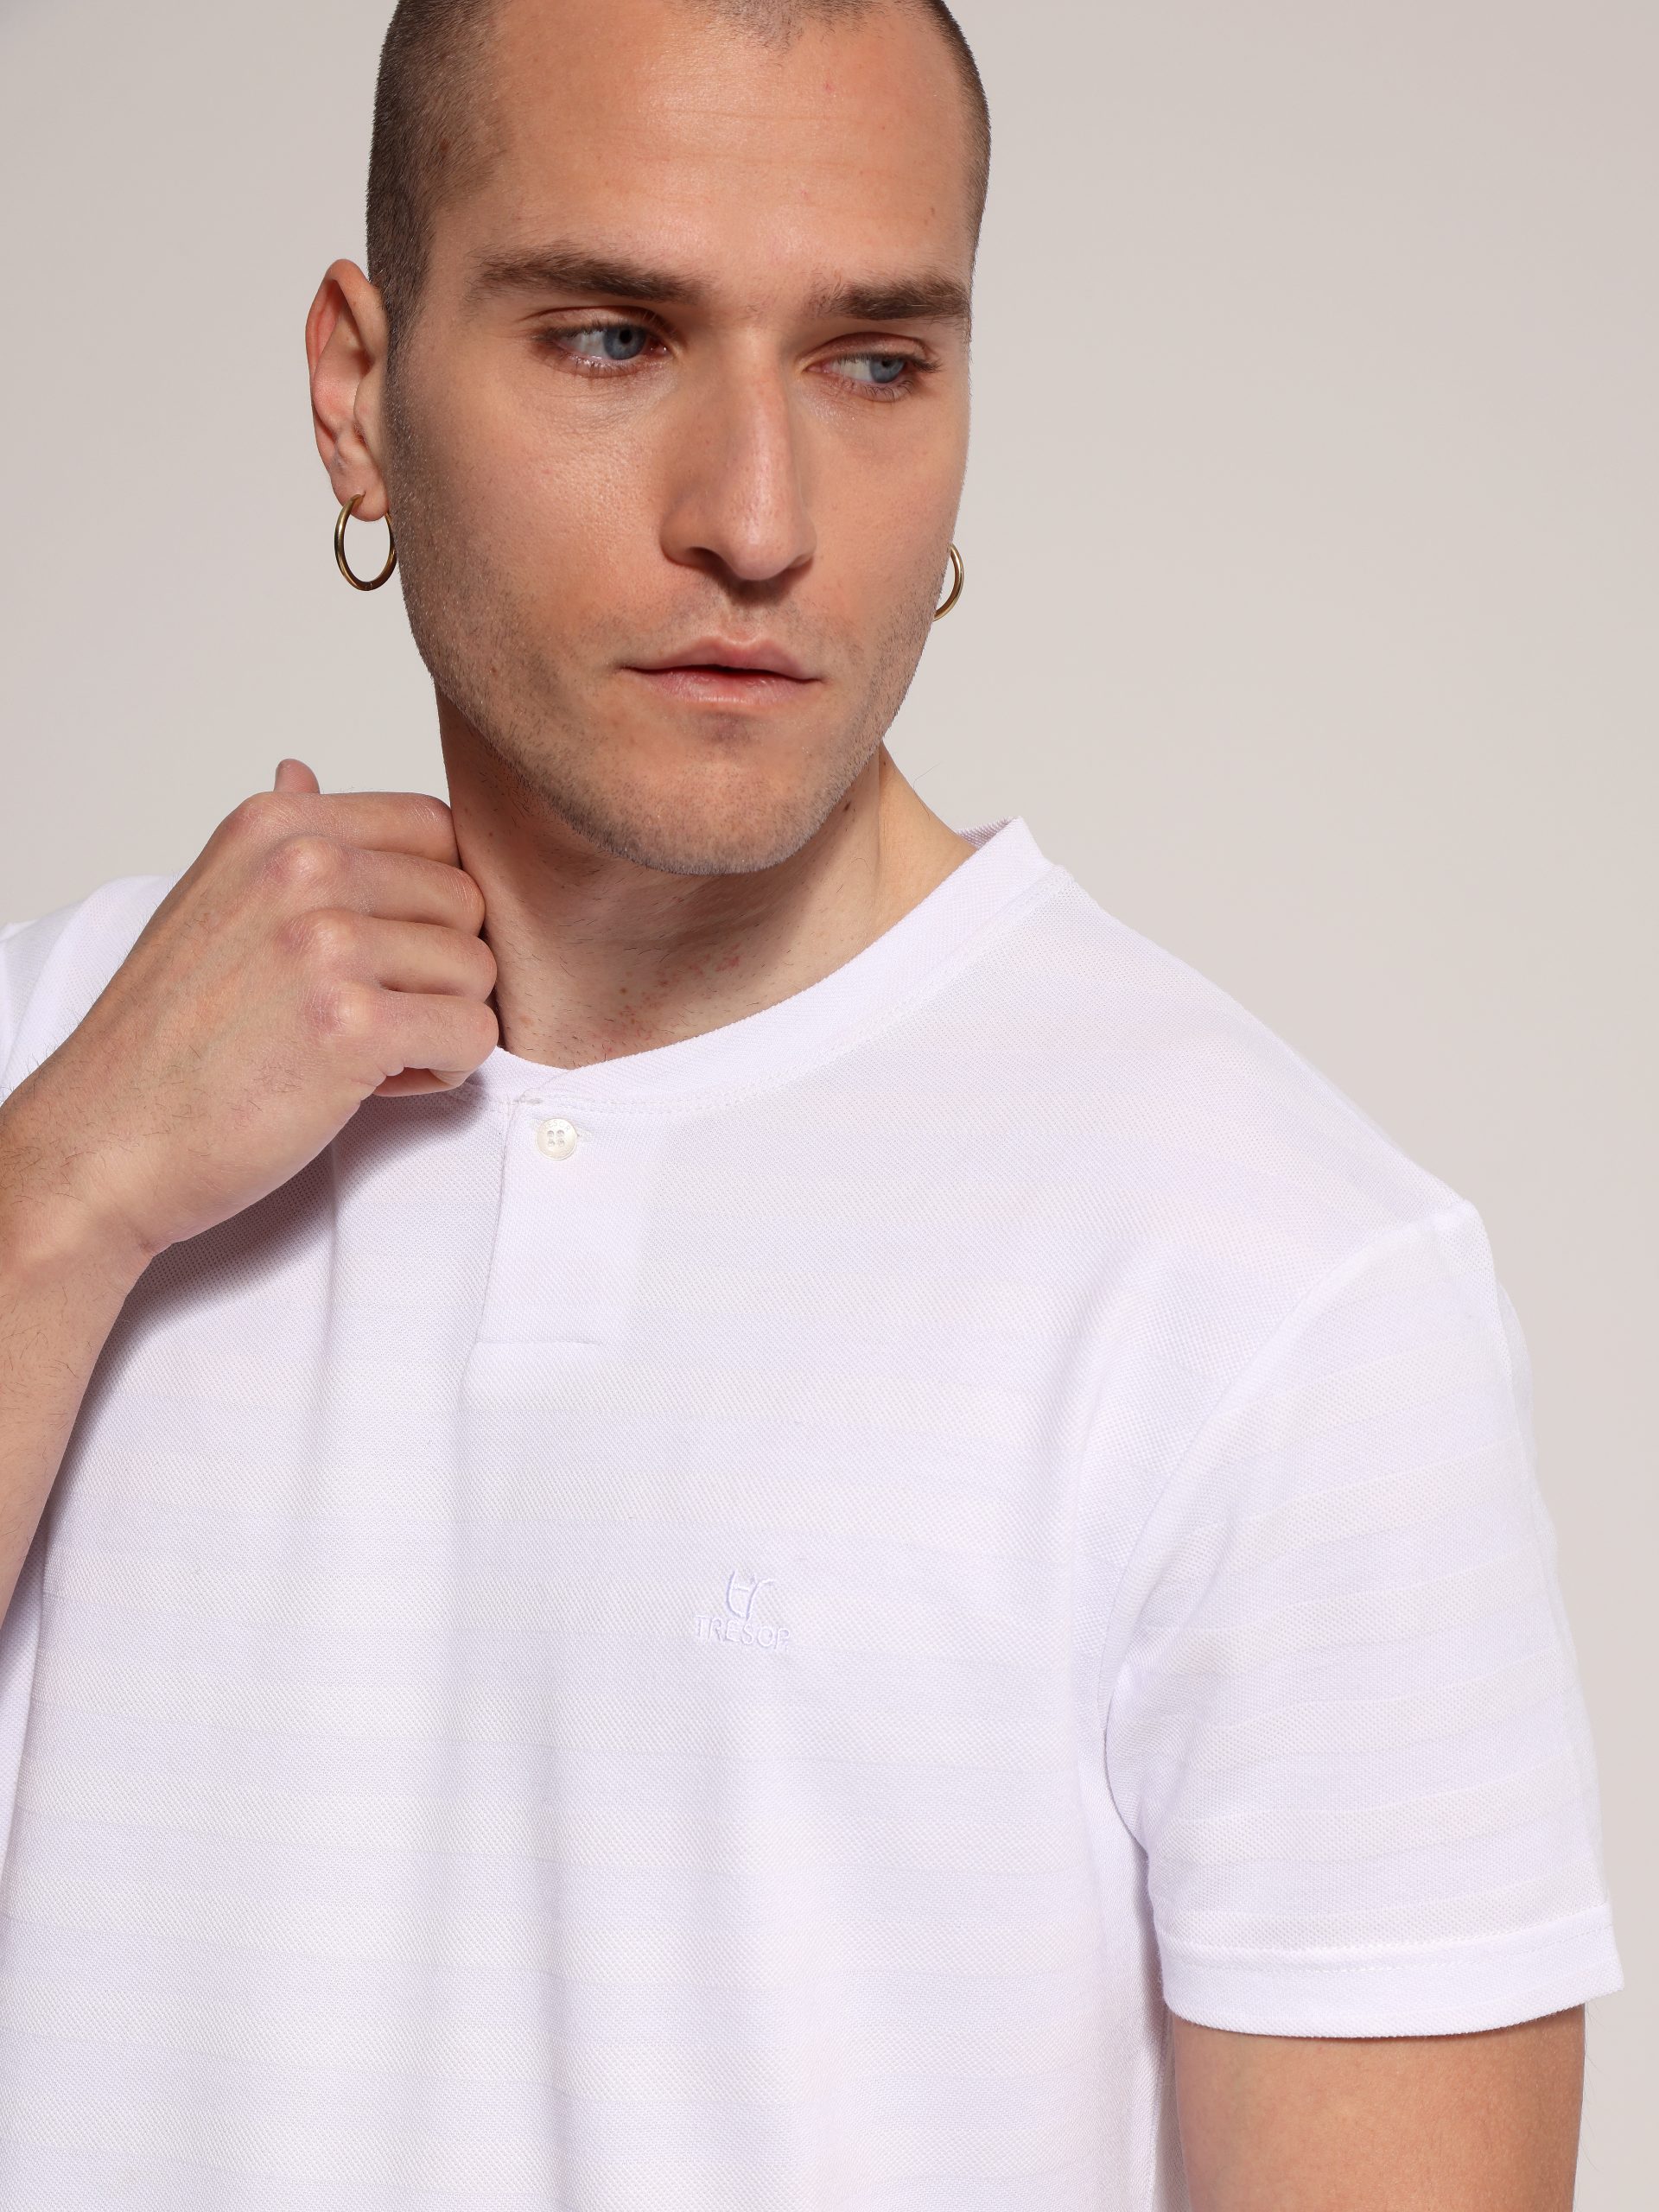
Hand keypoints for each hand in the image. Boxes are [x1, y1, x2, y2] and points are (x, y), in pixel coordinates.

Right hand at [0, 758, 498, 1268]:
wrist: (109, 1137)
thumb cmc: (170, 1035)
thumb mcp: (212, 900)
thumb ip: (281, 843)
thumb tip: (303, 770)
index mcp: (276, 826)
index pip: (438, 828)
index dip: (432, 903)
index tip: (382, 950)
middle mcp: (302, 867)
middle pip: (468, 902)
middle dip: (439, 969)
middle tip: (368, 1014)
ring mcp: (326, 943)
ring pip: (478, 971)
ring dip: (439, 1023)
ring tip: (364, 1050)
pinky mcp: (352, 1026)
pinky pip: (473, 1035)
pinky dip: (440, 1071)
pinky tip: (373, 1084)